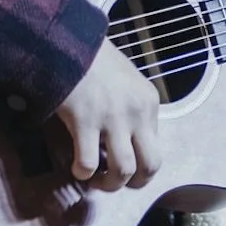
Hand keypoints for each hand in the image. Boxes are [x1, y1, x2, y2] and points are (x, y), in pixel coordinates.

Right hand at [52, 39, 162, 191]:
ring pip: (124, 170)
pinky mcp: (86, 120)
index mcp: (149, 102)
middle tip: (116, 182)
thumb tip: (126, 138)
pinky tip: (76, 167)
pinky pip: (88, 162)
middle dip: (135, 183)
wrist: (69, 41)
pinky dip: (82, 172)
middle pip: (151, 165)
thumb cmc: (95, 60)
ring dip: (109, 184)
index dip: (139, 162)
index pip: (156, 146)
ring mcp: (113, 118)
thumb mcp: (126, 81)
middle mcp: (137, 113)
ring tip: (95, 181)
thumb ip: (131, 108)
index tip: (121, 162)